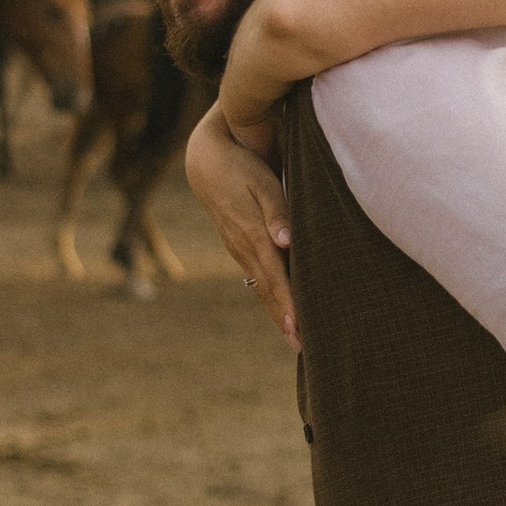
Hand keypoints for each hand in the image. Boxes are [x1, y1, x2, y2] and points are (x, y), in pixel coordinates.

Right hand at [186, 110, 296, 347]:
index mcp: (253, 235)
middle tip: (301, 346)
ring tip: (291, 335)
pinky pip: (255, 275)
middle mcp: (243, 248)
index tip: (299, 330)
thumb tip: (286, 241)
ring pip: (260, 285)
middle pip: (267, 290)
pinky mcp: (236, 243)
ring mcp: (237, 247)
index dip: (288, 305)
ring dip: (275, 310)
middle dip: (283, 318)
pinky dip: (268, 294)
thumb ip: (278, 212)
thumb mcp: (263, 183)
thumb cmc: (241, 166)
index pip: (276, 278)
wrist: (204, 159)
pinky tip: (276, 304)